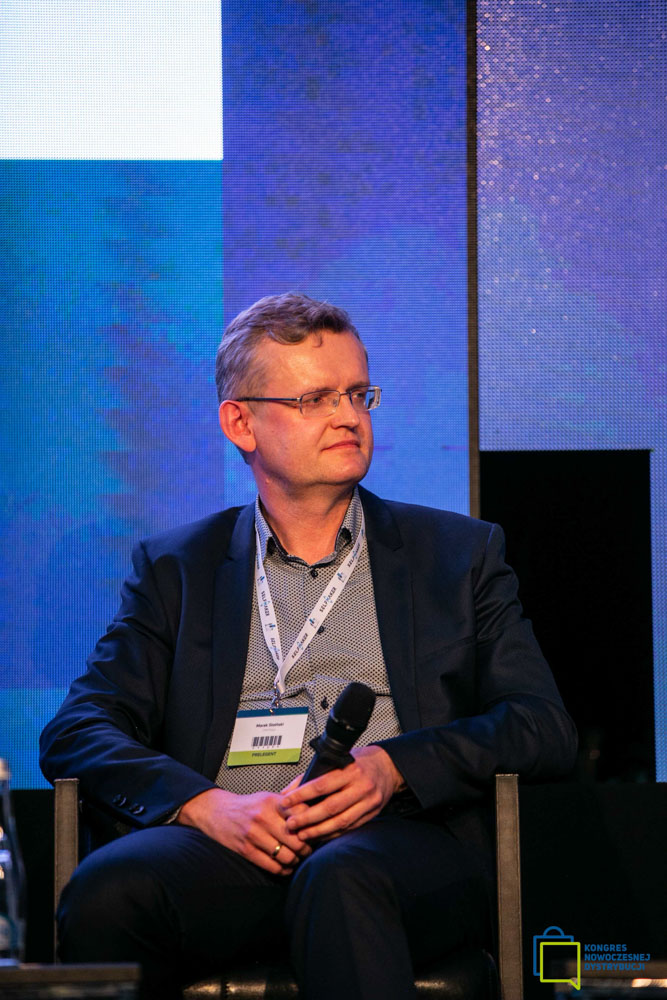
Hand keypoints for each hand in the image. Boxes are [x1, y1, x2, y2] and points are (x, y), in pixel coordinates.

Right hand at [177, 787, 311, 874]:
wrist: (217, 812)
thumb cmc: (248, 806)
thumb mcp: (268, 795)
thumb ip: (290, 795)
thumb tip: (310, 786)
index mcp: (271, 801)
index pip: (301, 814)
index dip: (311, 824)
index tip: (314, 830)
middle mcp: (263, 817)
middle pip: (297, 839)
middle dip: (306, 847)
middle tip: (308, 849)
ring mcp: (254, 835)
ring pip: (286, 856)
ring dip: (295, 860)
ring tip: (297, 858)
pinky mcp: (246, 850)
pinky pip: (272, 866)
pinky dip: (283, 870)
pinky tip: (285, 867)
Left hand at [280, 745, 405, 841]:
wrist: (387, 767)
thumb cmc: (359, 763)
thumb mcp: (338, 761)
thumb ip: (313, 775)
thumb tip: (288, 791)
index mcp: (350, 770)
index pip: (321, 784)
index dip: (301, 795)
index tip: (286, 802)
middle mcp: (361, 786)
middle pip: (330, 807)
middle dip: (307, 818)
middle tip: (291, 824)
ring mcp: (368, 802)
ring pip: (340, 822)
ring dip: (318, 831)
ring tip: (302, 834)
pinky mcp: (372, 814)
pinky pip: (349, 828)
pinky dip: (332, 834)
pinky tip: (319, 836)